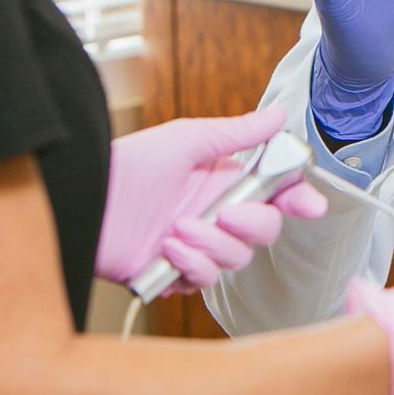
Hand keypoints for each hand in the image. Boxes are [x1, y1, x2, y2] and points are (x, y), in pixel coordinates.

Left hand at [93, 107, 328, 292]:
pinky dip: (190, 265)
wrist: (84, 201)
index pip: (275, 193)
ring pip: (237, 259)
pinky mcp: (175, 272)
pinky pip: (204, 280)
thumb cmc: (128, 165)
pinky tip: (167, 248)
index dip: (298, 199)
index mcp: (224, 180)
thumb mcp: (186, 140)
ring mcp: (197, 245)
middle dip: (253, 223)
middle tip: (227, 214)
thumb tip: (278, 114)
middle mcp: (215, 214)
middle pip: (265, 230)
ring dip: (212, 246)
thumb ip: (237, 133)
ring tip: (177, 230)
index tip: (309, 205)